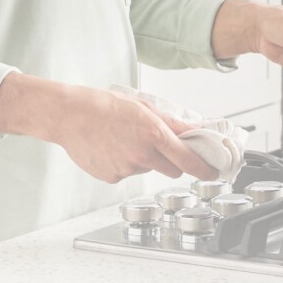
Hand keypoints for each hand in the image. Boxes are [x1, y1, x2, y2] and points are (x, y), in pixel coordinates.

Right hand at [54, 87, 217, 182]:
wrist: (69, 115)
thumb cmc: (104, 105)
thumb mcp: (143, 106)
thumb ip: (172, 122)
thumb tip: (195, 129)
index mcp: (153, 134)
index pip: (187, 160)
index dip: (203, 169)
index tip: (212, 172)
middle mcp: (141, 155)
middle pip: (171, 169)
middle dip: (171, 160)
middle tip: (157, 144)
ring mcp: (125, 169)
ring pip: (147, 170)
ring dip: (143, 159)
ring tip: (124, 139)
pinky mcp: (111, 177)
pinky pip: (127, 173)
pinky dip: (124, 164)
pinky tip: (111, 148)